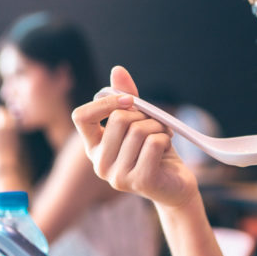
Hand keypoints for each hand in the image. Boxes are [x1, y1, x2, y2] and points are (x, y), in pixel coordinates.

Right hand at [71, 66, 198, 207]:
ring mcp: (118, 176)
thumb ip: (126, 98)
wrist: (175, 186)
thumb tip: (117, 70)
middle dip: (144, 116)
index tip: (129, 100)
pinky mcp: (140, 181)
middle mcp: (100, 164)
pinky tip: (166, 149)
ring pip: (138, 130)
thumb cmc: (155, 152)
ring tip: (163, 138)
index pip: (81, 116)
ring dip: (159, 128)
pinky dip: (165, 139)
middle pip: (118, 119)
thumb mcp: (140, 121)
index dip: (105, 102)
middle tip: (156, 125)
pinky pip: (153, 143)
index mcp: (94, 147)